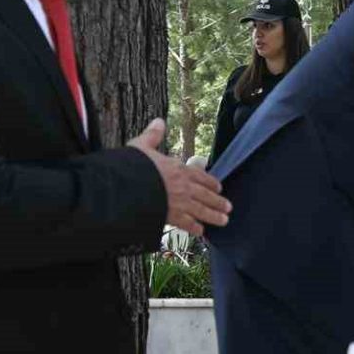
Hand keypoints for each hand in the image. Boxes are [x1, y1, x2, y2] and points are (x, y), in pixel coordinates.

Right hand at [127, 119, 230, 235]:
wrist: (124, 187)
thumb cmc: (132, 166)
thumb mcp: (141, 147)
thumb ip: (152, 135)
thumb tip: (158, 121)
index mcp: (178, 169)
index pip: (200, 176)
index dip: (211, 182)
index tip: (219, 187)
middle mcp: (183, 186)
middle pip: (206, 195)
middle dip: (218, 201)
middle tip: (228, 207)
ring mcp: (179, 202)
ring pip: (202, 210)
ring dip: (214, 216)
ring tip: (224, 220)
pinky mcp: (172, 216)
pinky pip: (187, 224)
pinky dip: (195, 228)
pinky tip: (200, 232)